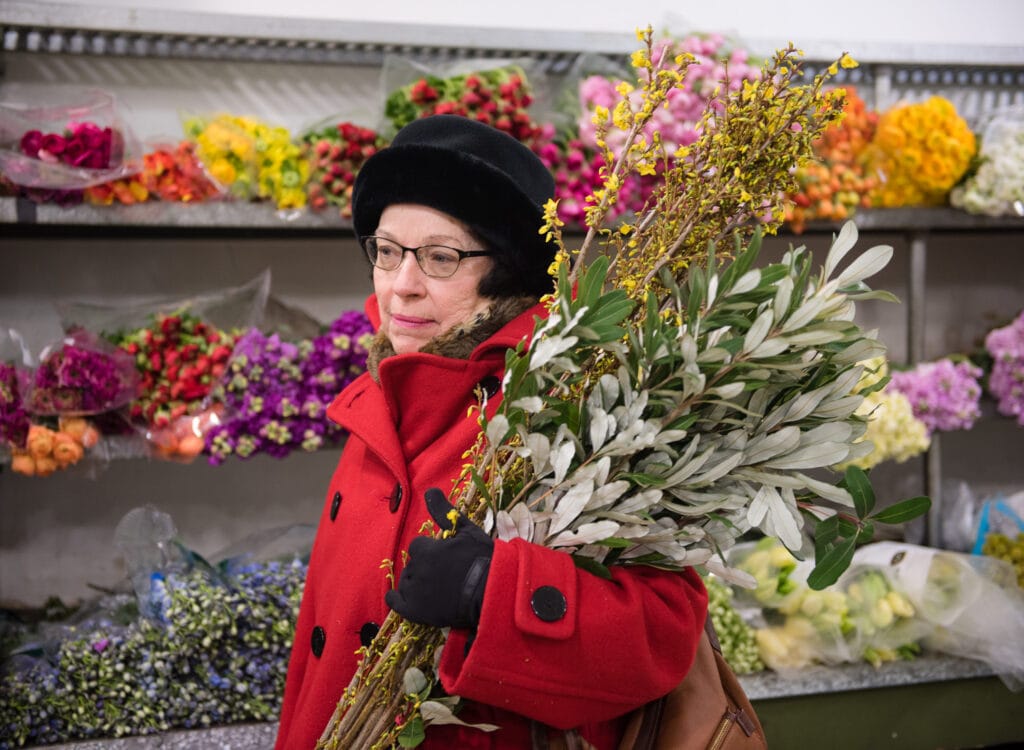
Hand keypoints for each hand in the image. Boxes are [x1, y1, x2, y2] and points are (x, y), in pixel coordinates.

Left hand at [385, 488, 493, 628]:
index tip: (444, 557)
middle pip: (413, 565)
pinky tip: (402, 598)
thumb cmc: (483, 560)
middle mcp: (416, 570)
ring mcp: (415, 592)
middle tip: (444, 574)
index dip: (430, 551)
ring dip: (416, 583)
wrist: (492, 591)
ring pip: (407, 582)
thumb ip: (444, 512)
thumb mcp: (466, 531)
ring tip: (435, 588)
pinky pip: (397, 604)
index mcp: (426, 550)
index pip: (418, 547)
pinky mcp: (416, 611)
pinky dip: (396, 600)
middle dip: (424, 567)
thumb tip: (429, 490)